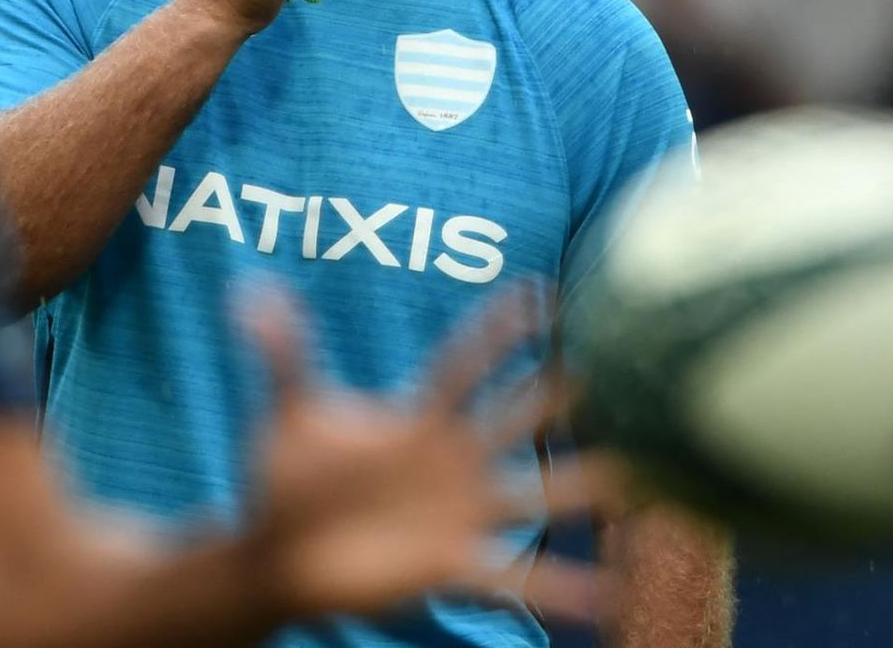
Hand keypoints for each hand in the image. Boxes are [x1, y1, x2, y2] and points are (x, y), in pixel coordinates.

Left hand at [240, 293, 617, 627]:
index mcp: (419, 422)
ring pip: (535, 494)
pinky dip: (563, 589)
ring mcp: (459, 514)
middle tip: (621, 369)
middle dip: (563, 396)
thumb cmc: (287, 480)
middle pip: (518, 419)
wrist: (279, 554)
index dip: (499, 332)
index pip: (466, 366)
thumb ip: (283, 355)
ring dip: (585, 487)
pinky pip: (515, 577)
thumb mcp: (286, 415)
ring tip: (642, 480)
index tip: (541, 294)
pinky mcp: (451, 565)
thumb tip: (250, 293)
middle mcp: (452, 463)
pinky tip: (609, 599)